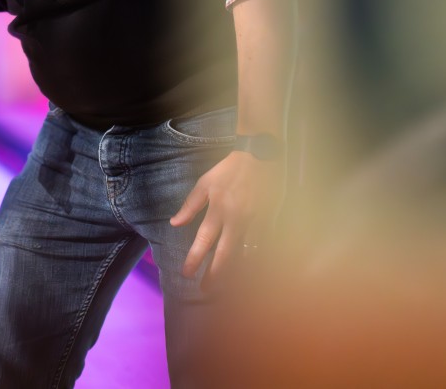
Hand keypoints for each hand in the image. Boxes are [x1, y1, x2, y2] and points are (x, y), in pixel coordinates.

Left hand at [170, 150, 284, 288]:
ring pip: (246, 253)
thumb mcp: (205, 183)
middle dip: (214, 274)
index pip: (204, 240)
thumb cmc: (229, 169)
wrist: (260, 156)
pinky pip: (263, 244)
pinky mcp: (270, 220)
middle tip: (205, 290)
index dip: (194, 258)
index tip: (186, 274)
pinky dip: (256, 257)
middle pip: (225, 254)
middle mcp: (236, 219)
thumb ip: (190, 205)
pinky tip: (251, 269)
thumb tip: (174, 224)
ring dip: (236, 270)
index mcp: (218, 209)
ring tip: (226, 285)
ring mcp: (255, 221)